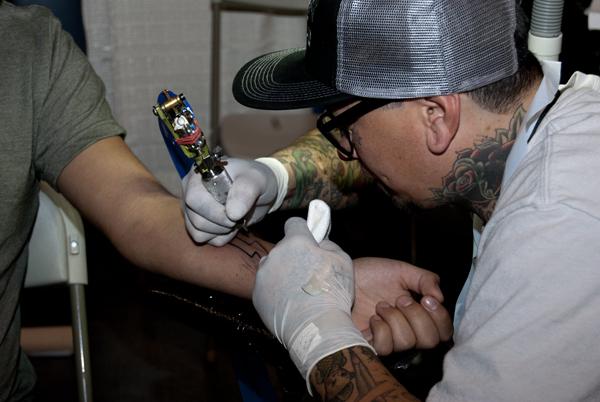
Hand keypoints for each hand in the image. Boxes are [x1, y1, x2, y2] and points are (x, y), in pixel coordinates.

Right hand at [183, 158, 277, 245]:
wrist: (259, 193)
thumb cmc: (256, 181)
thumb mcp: (257, 180)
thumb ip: (245, 191)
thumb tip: (232, 213)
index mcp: (199, 175)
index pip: (194, 198)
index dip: (215, 211)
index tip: (236, 213)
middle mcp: (190, 191)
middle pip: (196, 220)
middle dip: (223, 222)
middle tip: (239, 215)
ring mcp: (191, 209)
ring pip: (198, 233)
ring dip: (222, 230)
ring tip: (235, 218)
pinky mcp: (196, 224)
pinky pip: (205, 240)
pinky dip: (221, 236)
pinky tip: (230, 225)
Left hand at [253, 217, 371, 381]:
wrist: (317, 329)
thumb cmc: (333, 294)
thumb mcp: (343, 261)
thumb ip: (329, 245)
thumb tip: (319, 242)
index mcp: (296, 242)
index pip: (294, 223)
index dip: (302, 230)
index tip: (308, 239)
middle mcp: (275, 254)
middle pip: (283, 248)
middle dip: (293, 256)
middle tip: (308, 274)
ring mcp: (263, 275)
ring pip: (272, 266)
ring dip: (282, 272)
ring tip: (298, 292)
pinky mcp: (256, 294)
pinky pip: (266, 285)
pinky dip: (275, 291)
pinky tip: (289, 303)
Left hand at [351, 257, 452, 354]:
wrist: (343, 277)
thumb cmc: (371, 274)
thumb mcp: (401, 270)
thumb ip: (425, 279)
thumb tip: (439, 298)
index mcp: (420, 313)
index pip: (444, 331)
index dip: (440, 318)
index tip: (426, 299)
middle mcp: (408, 330)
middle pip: (430, 341)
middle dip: (416, 316)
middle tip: (400, 300)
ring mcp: (390, 339)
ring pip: (407, 342)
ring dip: (394, 319)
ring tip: (381, 305)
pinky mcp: (371, 345)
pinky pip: (385, 347)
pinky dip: (380, 329)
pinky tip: (372, 318)